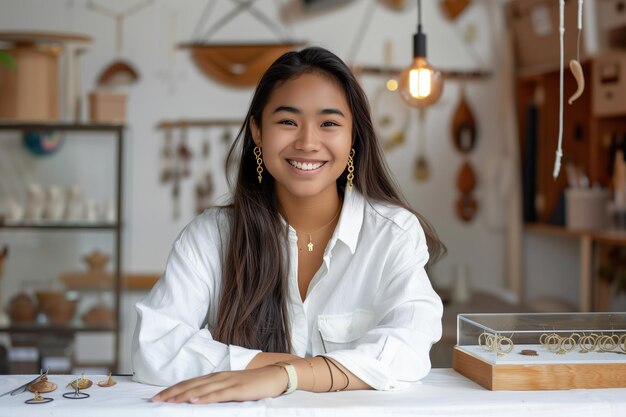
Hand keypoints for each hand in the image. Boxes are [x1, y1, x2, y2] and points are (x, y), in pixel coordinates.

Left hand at [151, 366, 287, 403]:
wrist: (275, 374)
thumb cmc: (253, 383)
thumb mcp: (231, 386)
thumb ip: (216, 390)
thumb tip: (198, 398)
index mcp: (215, 376)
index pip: (189, 382)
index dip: (173, 389)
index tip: (156, 396)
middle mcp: (218, 377)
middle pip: (190, 384)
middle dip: (171, 393)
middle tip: (154, 400)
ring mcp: (228, 382)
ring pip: (201, 389)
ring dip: (183, 395)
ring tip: (168, 401)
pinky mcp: (238, 389)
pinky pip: (219, 394)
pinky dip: (205, 398)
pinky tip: (194, 401)